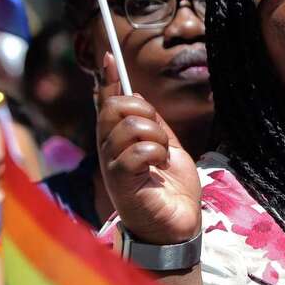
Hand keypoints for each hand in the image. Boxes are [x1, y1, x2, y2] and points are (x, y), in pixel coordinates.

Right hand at [96, 53, 201, 243]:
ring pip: (129, 125)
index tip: (110, 57)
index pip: (107, 103)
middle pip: (114, 107)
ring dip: (156, 137)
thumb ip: (152, 125)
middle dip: (143, 110)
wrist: (178, 226)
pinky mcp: (120, 182)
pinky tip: (159, 168)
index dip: (108, 79)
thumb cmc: (172, 191)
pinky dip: (156, 154)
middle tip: (160, 134)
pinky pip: (137, 150)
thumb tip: (137, 95)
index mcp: (119, 140)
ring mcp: (111, 165)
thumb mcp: (166, 148)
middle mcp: (108, 150)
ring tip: (163, 157)